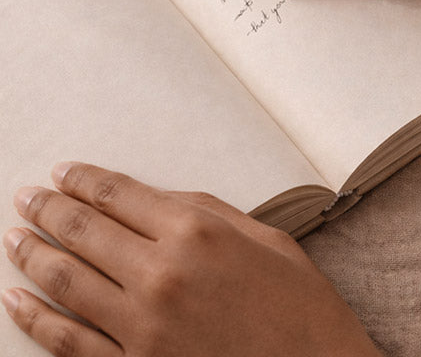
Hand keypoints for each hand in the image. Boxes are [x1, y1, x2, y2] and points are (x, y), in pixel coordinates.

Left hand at [3, 163, 379, 356]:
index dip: (84, 180)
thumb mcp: (268, 239)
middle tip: (26, 196)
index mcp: (199, 233)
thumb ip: (209, 213)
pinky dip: (36, 319)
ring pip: (67, 281)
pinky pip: (70, 340)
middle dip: (49, 208)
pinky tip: (18, 300)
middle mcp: (163, 274)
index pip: (119, 195)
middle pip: (84, 231)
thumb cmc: (302, 306)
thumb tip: (155, 200)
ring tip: (15, 238)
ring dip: (33, 255)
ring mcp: (144, 326)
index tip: (64, 172)